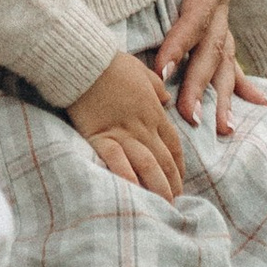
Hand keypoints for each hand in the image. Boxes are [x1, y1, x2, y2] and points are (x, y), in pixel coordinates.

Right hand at [67, 51, 187, 201]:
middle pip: (164, 160)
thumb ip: (157, 89)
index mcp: (154, 112)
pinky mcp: (101, 136)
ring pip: (148, 165)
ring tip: (161, 206)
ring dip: (157, 187)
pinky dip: (127, 177)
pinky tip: (132, 194)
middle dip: (172, 184)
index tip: (179, 181)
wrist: (86, 60)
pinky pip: (117, 161)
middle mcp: (143, 126)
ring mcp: (123, 132)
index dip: (178, 167)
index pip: (173, 145)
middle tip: (174, 204)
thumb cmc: (113, 64)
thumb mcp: (143, 72)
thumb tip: (166, 99)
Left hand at [145, 0, 244, 132]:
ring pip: (225, 60)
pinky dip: (237, 86)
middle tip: (186, 115)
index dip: (180, 43)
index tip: (161, 68)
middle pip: (213, 48)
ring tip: (219, 129)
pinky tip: (243, 114)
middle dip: (200, 84)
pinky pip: (229, 57)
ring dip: (222, 95)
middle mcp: (222, 0)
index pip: (196, 15)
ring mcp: (224, 14)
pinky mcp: (218, 21)